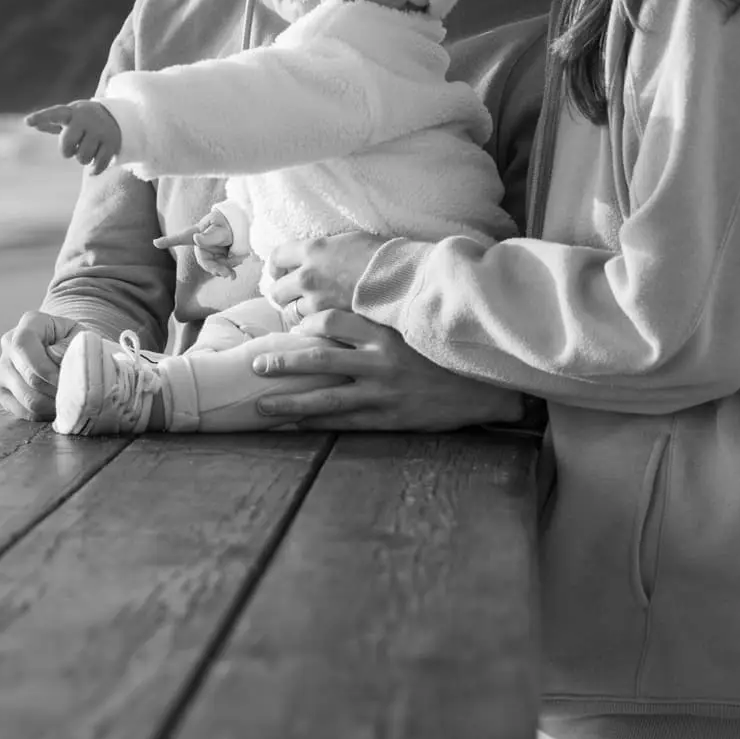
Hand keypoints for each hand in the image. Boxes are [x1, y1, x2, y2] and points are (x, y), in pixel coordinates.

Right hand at [0, 310, 83, 419]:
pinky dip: (43, 414)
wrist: (63, 350)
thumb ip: (72, 343)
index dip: (44, 367)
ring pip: (26, 398)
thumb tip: (54, 355)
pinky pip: (22, 411)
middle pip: (28, 377)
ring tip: (70, 403)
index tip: (66, 379)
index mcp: (29, 323)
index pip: (23, 344)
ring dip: (52, 405)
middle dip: (56, 391)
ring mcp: (2, 368)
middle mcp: (9, 343)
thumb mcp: (80, 336)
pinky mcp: (1, 390)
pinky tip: (57, 408)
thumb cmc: (74, 342)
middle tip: (76, 396)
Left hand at [24, 101, 121, 174]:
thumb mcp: (67, 118)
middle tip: (75, 146)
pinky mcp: (111, 143)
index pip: (53, 114)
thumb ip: (49, 122)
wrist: (115, 116)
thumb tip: (28, 122)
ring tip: (88, 149)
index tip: (27, 121)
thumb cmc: (81, 121)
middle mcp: (85, 119)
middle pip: (67, 147)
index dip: (40, 118)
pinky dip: (94, 169)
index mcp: (71, 113)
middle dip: (68, 151)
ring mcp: (99, 131)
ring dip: (83, 158)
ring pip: (82, 158)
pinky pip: (98, 164)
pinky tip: (94, 167)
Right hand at [154, 210, 239, 278]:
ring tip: (235, 270)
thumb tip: (197, 240)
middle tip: (227, 275)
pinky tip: (234, 274)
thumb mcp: (221, 227)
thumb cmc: (230, 223)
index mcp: (199, 234)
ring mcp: (211, 253)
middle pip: (204, 261)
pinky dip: (229, 271)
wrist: (243, 226)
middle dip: (215, 269)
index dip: (168, 240)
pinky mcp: (219, 258)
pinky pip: (222, 268)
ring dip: (225, 270)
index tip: (156, 242)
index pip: (181, 237)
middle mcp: (202, 245)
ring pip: (215, 267)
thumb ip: (210, 235)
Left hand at [246, 309, 523, 430]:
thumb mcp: (413, 327)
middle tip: (255, 366)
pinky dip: (317, 424)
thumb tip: (343, 313)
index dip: (307, 322)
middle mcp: (380, 360)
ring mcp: (382, 392)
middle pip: (319, 358)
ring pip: (325, 397)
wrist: (484, 389)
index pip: (334, 319)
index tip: (292, 328)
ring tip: (261, 406)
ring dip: (289, 402)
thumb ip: (380, 320)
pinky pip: (344, 422)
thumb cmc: (443, 354)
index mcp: (385, 332)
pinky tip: (295, 426)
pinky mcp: (388, 417)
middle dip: (283, 363)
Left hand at [264, 232, 387, 319]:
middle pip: (277, 289)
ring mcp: (317, 301)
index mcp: (313, 250)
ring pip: (291, 312)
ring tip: (307, 314)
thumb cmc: (384, 257)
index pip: (277, 257)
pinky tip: (319, 327)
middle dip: (282, 293)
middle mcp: (308, 275)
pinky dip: (311, 328)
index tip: (279, 271)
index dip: (276, 266)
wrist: (405, 281)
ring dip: (297, 313)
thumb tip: (312, 258)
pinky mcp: (329, 322)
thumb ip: (325, 251)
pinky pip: (309, 328)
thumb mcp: (350, 241)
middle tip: (291, 297)